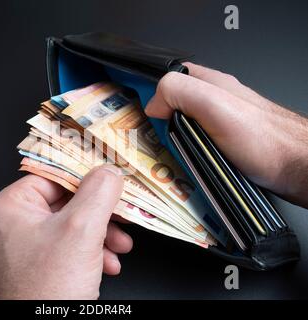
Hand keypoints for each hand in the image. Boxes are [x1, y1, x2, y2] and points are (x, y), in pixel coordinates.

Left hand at [0, 165, 131, 298]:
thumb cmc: (44, 292)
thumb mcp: (80, 231)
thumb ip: (99, 193)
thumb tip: (109, 172)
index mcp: (12, 206)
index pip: (55, 174)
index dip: (87, 175)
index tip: (111, 176)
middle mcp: (16, 224)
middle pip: (69, 201)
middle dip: (101, 214)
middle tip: (122, 216)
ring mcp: (28, 247)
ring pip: (74, 226)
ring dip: (102, 235)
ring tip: (119, 247)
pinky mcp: (41, 266)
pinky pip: (71, 248)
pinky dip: (92, 254)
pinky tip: (107, 265)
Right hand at [145, 62, 307, 207]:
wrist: (295, 168)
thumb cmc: (264, 139)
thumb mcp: (216, 105)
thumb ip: (181, 92)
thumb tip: (153, 103)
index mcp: (210, 84)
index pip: (169, 78)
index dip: (153, 91)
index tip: (142, 113)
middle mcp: (212, 103)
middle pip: (172, 108)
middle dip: (160, 124)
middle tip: (155, 141)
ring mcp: (217, 127)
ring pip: (181, 132)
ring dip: (172, 145)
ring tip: (170, 158)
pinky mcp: (221, 147)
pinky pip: (194, 149)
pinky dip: (186, 158)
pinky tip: (186, 167)